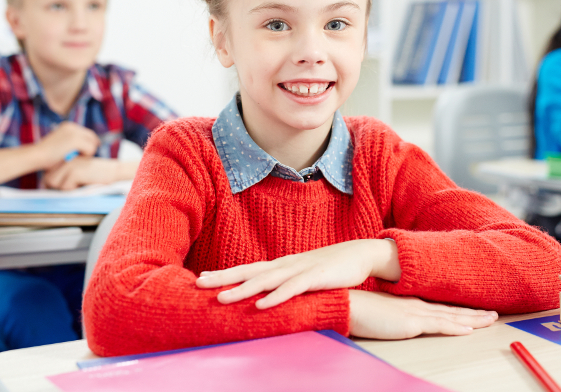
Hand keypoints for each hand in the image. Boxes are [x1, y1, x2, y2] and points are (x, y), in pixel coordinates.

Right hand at [35, 122, 99, 167]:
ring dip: (88, 153)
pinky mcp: (75, 140)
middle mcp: (72, 126)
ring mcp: (74, 132)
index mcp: (68, 126)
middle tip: (84, 157)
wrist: (35, 156)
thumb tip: (87, 146)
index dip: (90, 144)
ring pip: (93, 144)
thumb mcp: (60, 144)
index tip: (86, 153)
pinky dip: (86, 156)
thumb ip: (71, 143)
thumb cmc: (45, 155)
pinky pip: (91, 149)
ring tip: (77, 158)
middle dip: (91, 148)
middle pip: (92, 137)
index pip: (87, 133)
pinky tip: (75, 159)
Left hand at [43, 157, 119, 189]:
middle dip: (60, 186)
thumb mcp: (76, 172)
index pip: (47, 176)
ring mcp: (68, 164)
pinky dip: (75, 189)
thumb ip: (61, 175)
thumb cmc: (94, 175)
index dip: (56, 184)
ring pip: (55, 184)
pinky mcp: (74, 171)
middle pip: (48, 180)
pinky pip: (65, 188)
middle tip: (76, 182)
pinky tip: (85, 181)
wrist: (111, 171)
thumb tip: (45, 185)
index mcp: (63, 159)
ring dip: (67, 187)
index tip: (71, 182)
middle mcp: (64, 159)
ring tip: (80, 181)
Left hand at [196, 239, 399, 308]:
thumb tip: (267, 292)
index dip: (225, 273)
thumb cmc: (330, 267)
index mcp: (281, 264)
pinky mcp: (315, 278)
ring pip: (266, 281)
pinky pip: (292, 290)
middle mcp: (285, 265)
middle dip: (223, 278)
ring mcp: (299, 270)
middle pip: (249, 271)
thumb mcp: (303, 274)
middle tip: (198, 284)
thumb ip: (285, 281)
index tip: (202, 277)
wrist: (361, 254)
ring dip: (243, 290)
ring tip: (222, 299)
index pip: (248, 268)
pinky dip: (275, 298)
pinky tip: (261, 306)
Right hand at [349, 290, 497, 338]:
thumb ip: (391, 314)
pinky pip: (439, 325)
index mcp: (409, 301)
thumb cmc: (357, 308)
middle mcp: (416, 304)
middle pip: (451, 309)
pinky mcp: (411, 322)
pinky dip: (456, 327)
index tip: (473, 309)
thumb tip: (396, 319)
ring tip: (490, 320)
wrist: (346, 302)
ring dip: (473, 318)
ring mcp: (415, 312)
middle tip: (493, 313)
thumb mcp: (379, 310)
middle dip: (474, 312)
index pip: (440, 306)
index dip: (459, 308)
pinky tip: (469, 329)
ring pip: (451, 316)